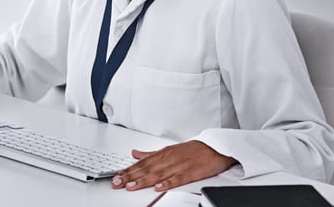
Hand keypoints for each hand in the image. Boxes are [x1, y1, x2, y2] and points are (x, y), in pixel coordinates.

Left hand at [111, 140, 236, 191]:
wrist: (216, 147)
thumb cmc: (193, 150)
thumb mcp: (170, 149)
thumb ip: (151, 153)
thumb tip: (135, 153)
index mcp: (163, 153)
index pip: (142, 162)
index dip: (128, 170)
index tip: (116, 176)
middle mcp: (169, 158)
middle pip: (147, 168)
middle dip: (131, 175)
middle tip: (117, 182)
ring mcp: (180, 165)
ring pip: (159, 174)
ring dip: (144, 180)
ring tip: (131, 186)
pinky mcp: (191, 172)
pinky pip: (178, 178)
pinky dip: (168, 183)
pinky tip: (158, 187)